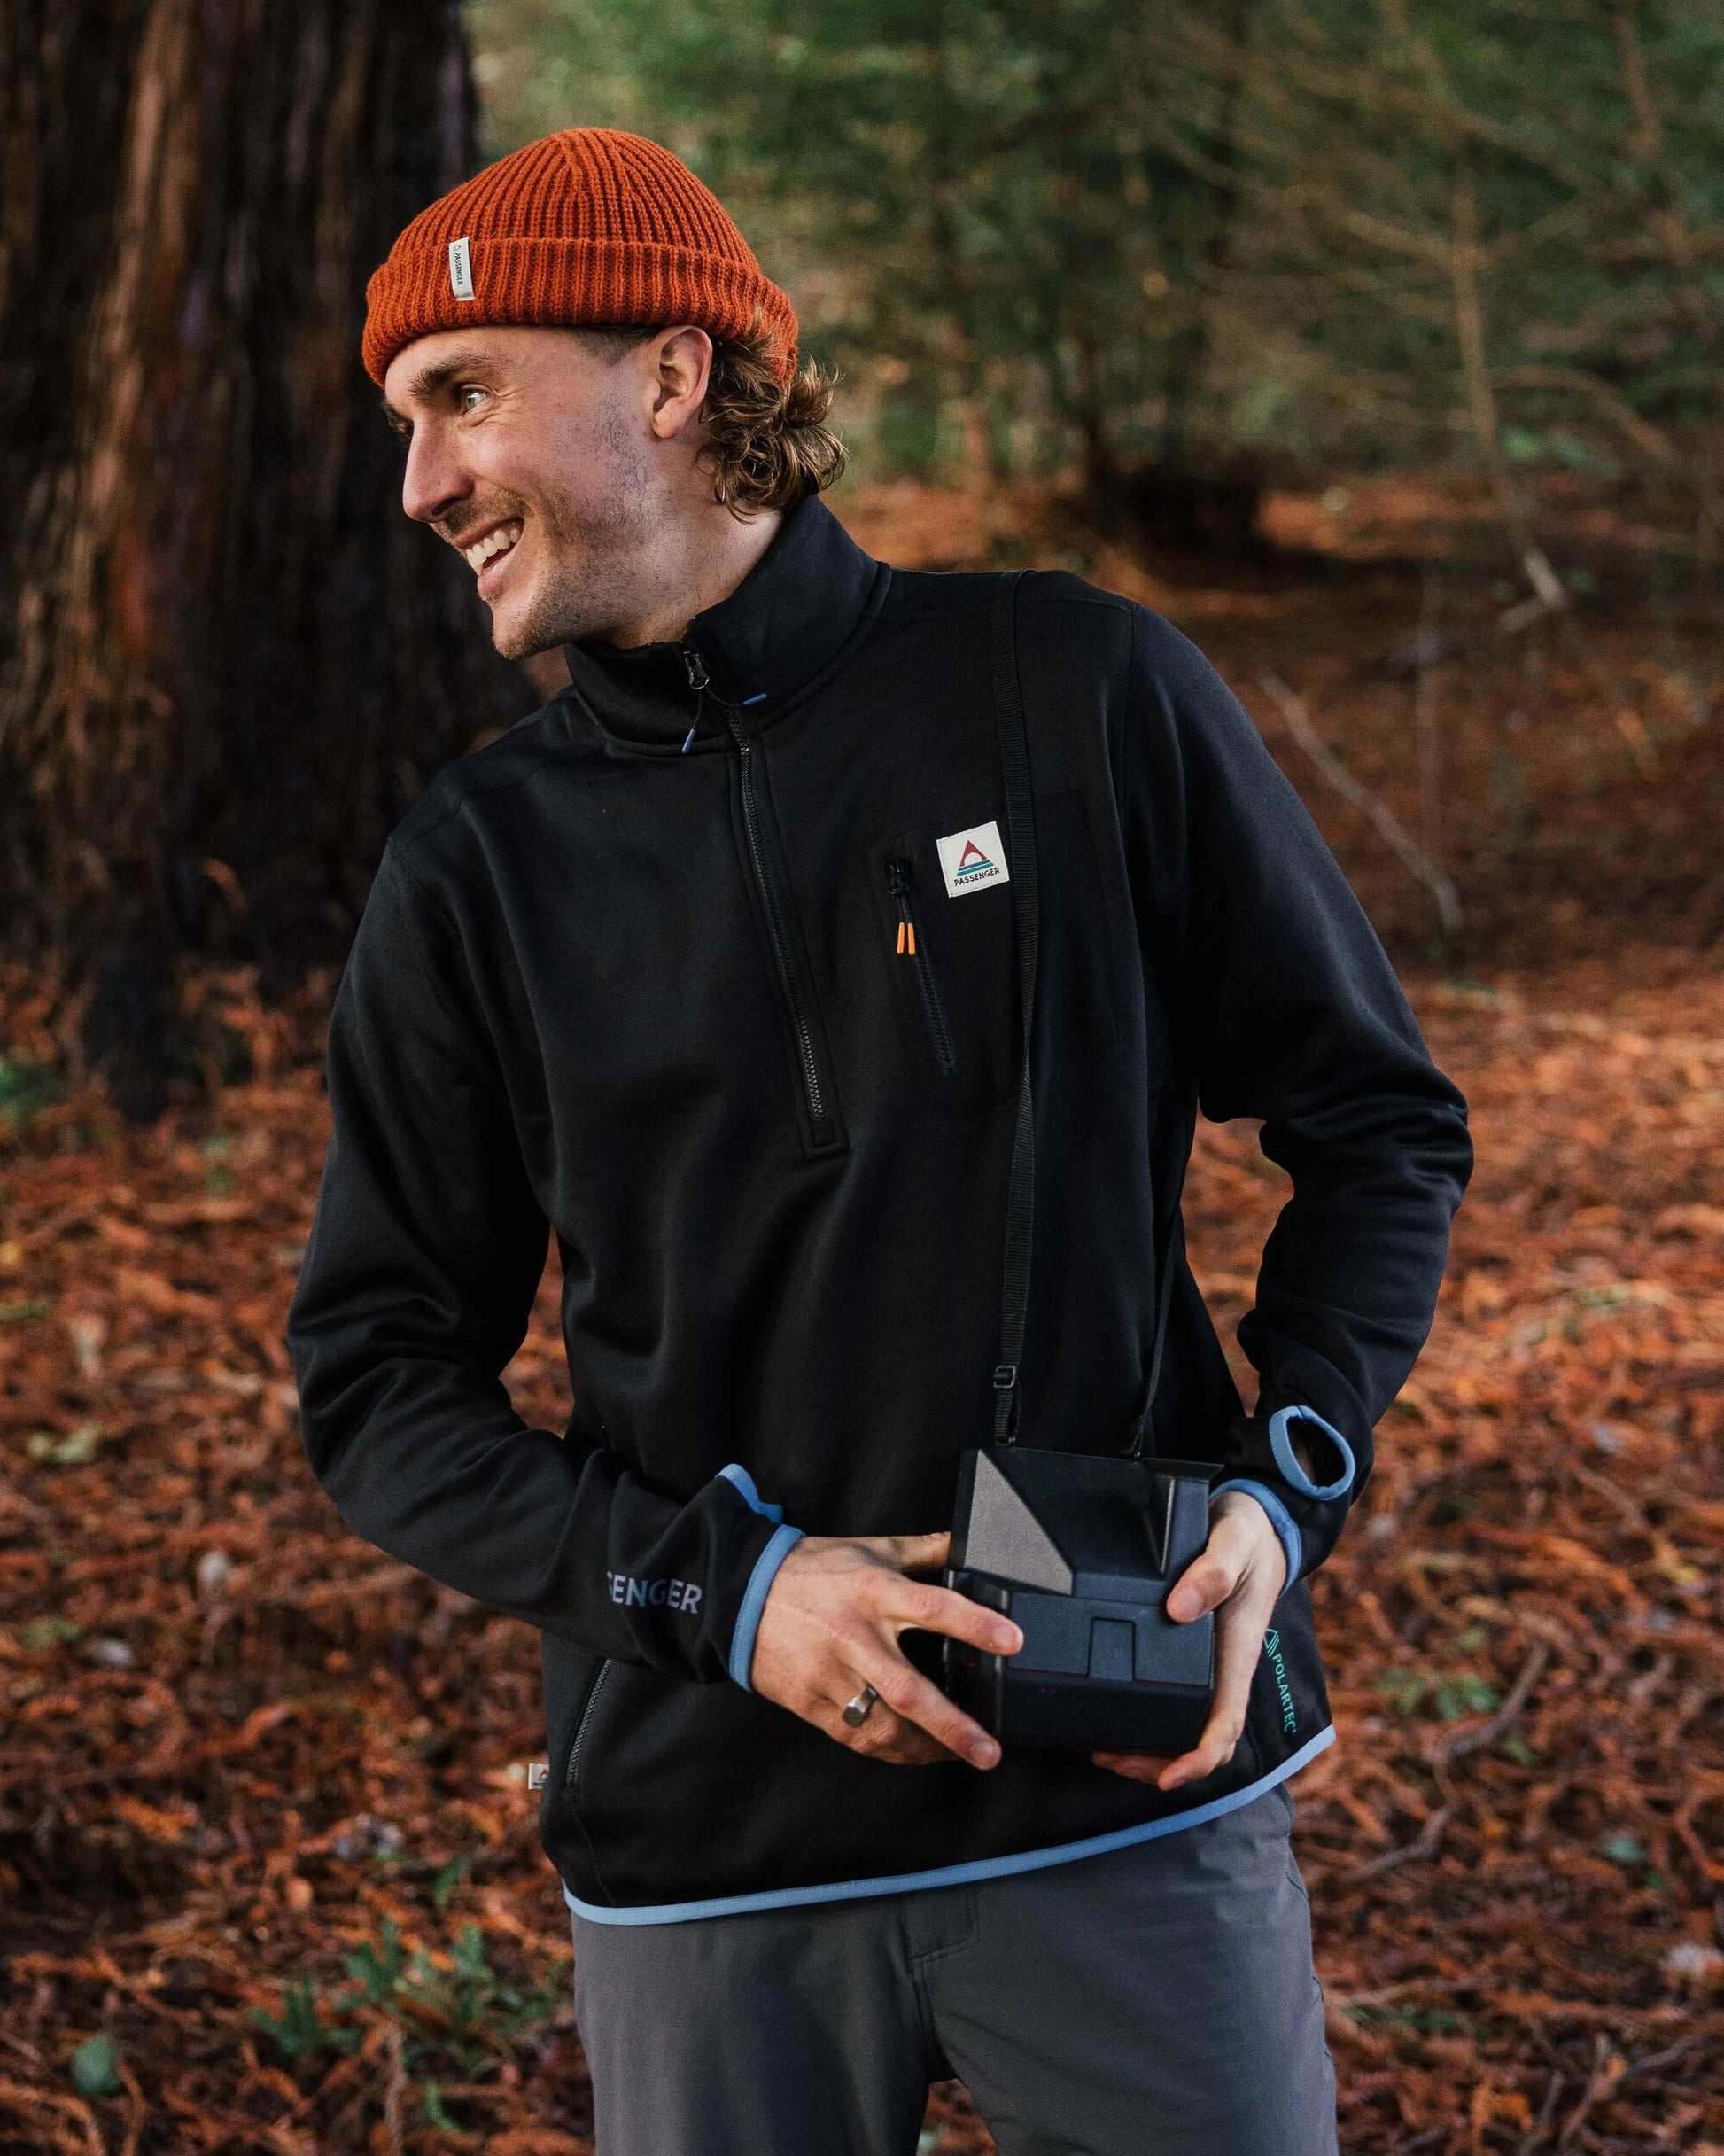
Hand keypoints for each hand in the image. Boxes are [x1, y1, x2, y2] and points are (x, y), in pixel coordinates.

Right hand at [749, 1530, 1021, 1769]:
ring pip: (883, 1726)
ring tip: (962, 1754)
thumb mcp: (871, 1549)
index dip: (975, 1624)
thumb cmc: (815, 1570)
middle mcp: (854, 1637)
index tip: (1013, 1643)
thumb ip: (924, 1551)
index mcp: (874, 1593)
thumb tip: (969, 1545)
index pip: (932, 1608)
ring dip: (926, 1748)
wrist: (741, 1595)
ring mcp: (831, 1676)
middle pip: (908, 1690)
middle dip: (953, 1726)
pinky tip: (917, 1753)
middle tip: (989, 1750)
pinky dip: (892, 1752)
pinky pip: (858, 1737)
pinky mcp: (812, 1702)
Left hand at [1093, 1488, 1287, 1792]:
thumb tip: (1180, 1609)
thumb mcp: (1234, 1541)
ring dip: (1152, 1751)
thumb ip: (1213, 1572)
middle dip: (1162, 1764)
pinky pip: (1179, 1702)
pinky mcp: (1195, 1655)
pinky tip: (1116, 1718)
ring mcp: (1211, 1665)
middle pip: (1203, 1740)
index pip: (1226, 1722)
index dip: (1198, 1758)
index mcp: (1237, 1651)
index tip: (1169, 1777)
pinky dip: (1149, 1722)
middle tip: (1111, 1760)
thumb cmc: (1249, 1536)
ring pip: (1189, 1728)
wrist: (1258, 1522)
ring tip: (1105, 1751)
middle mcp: (1224, 1667)